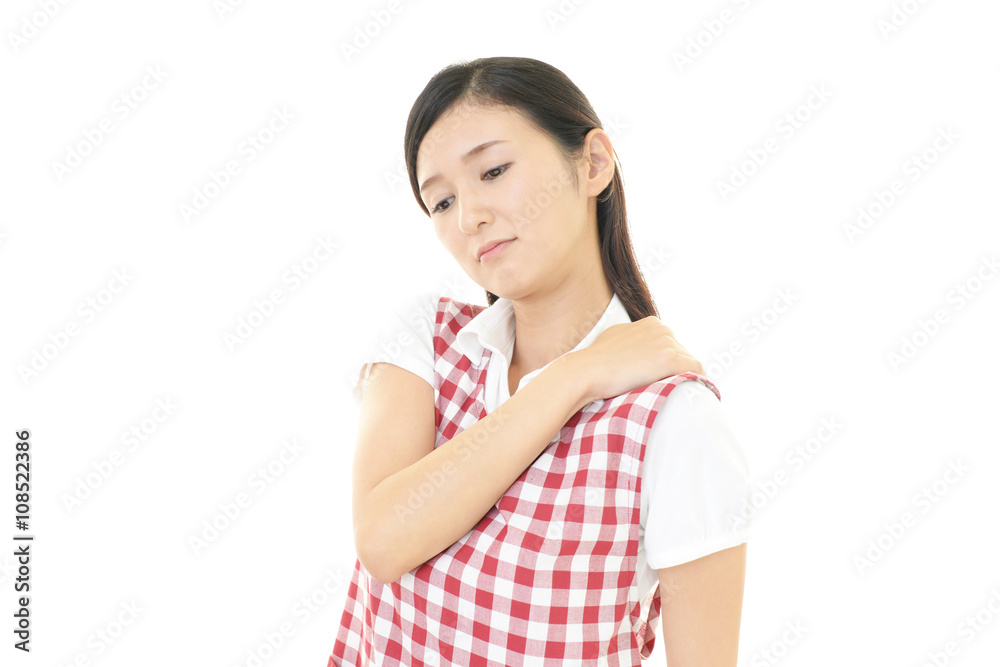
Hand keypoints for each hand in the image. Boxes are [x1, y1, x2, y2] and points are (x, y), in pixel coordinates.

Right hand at [571, 316, 704, 403]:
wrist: (588, 370)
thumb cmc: (595, 360)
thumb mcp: (616, 339)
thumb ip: (632, 341)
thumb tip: (638, 354)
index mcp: (651, 323)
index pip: (670, 345)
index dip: (666, 363)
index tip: (660, 378)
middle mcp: (662, 329)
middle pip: (681, 353)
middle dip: (675, 370)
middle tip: (665, 388)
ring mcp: (666, 342)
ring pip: (688, 363)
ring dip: (682, 377)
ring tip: (673, 393)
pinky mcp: (670, 359)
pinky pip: (696, 370)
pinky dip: (695, 381)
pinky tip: (688, 393)